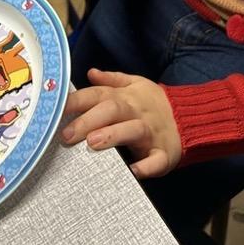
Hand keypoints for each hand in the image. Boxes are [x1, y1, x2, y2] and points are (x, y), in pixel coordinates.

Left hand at [61, 68, 181, 177]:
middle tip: (67, 135)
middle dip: (88, 120)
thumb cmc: (153, 104)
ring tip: (94, 143)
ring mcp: (151, 132)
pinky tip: (135, 172)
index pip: (97, 95)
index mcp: (125, 97)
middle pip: (112, 110)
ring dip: (114, 135)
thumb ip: (111, 80)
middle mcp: (136, 112)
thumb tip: (90, 72)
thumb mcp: (135, 85)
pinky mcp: (164, 152)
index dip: (76, 101)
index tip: (54, 109)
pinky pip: (157, 160)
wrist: (188, 118)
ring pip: (133, 130)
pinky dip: (147, 166)